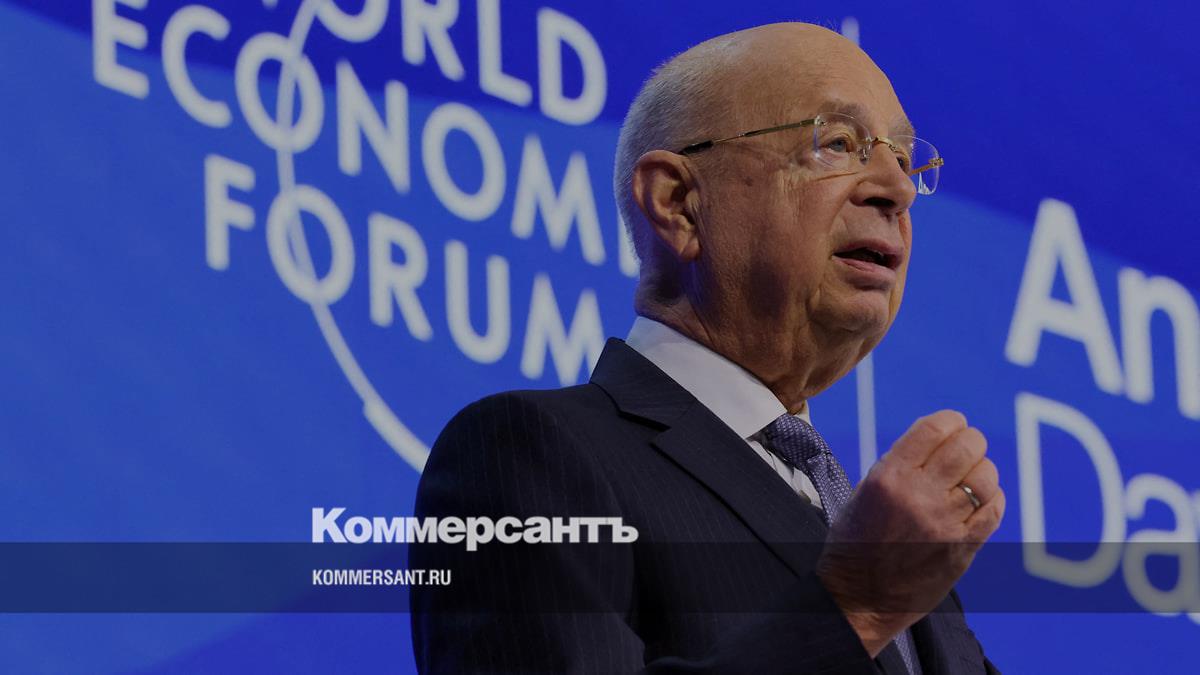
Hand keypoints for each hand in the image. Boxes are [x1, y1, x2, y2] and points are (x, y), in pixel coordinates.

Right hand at [815, 410, 1004, 656]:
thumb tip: (940, 440)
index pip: (934, 429)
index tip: (953, 424)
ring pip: (986, 477)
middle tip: (967, 447)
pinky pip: (994, 510)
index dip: (950, 420)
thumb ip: (901, 465)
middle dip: (971, 440)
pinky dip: (992, 498)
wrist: (858, 598)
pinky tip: (979, 500)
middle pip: (967, 447)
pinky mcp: (962, 549)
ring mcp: (944, 524)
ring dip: (982, 470)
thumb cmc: (855, 542)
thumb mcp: (865, 491)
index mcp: (888, 477)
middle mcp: (918, 497)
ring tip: (971, 477)